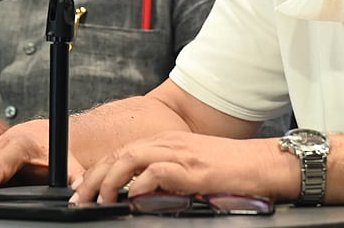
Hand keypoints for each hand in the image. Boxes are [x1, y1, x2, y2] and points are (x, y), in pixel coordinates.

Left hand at [70, 132, 287, 204]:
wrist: (264, 164)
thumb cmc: (232, 171)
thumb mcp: (192, 170)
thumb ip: (167, 177)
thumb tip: (140, 195)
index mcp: (167, 141)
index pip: (123, 152)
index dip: (99, 170)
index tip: (85, 189)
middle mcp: (169, 142)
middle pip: (119, 153)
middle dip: (94, 176)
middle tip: (80, 198)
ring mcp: (180, 153)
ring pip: (130, 158)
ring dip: (110, 180)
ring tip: (100, 201)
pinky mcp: (192, 169)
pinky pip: (156, 171)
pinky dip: (139, 184)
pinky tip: (132, 198)